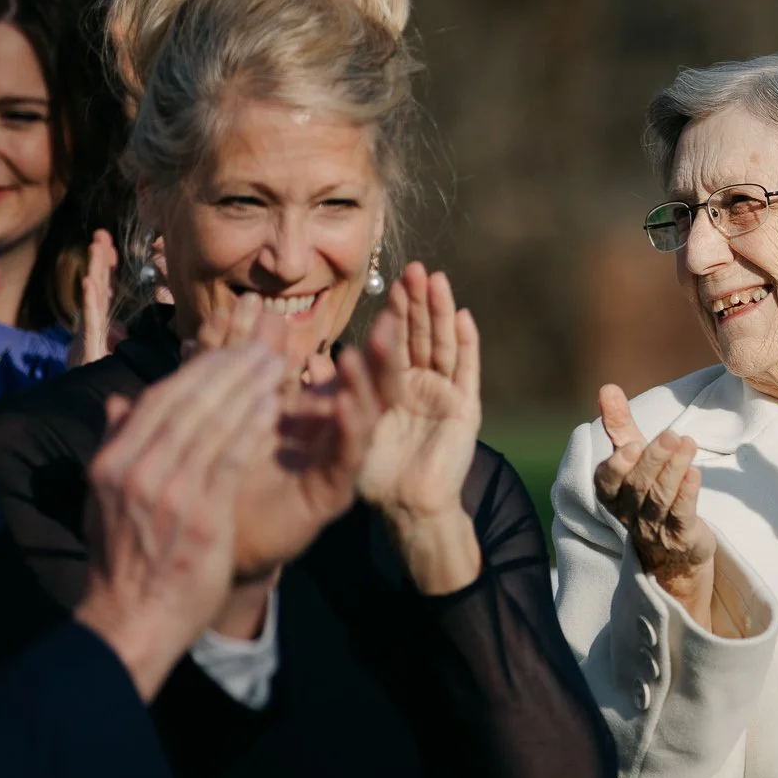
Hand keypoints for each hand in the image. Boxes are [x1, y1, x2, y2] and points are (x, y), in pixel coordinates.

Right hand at [73, 229, 117, 365]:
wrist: (80, 393)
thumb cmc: (93, 370)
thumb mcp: (108, 349)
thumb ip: (114, 336)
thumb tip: (119, 327)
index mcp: (102, 318)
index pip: (106, 286)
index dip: (107, 265)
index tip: (109, 244)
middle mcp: (94, 319)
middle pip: (99, 283)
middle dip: (100, 258)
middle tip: (101, 233)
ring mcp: (90, 328)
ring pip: (94, 295)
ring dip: (95, 270)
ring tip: (96, 248)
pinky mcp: (88, 341)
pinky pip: (90, 318)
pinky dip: (89, 300)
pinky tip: (88, 283)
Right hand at [74, 344, 282, 700]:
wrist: (133, 619)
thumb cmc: (124, 560)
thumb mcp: (101, 499)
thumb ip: (114, 446)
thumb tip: (118, 402)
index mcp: (111, 462)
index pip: (158, 399)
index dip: (196, 371)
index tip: (226, 352)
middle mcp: (136, 470)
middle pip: (188, 403)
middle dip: (229, 370)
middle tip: (262, 349)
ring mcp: (168, 492)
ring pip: (213, 424)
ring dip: (247, 389)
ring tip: (276, 367)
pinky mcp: (201, 515)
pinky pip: (231, 457)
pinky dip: (252, 427)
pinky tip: (274, 407)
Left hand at [199, 293, 384, 581]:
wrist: (213, 532)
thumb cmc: (224, 467)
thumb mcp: (235, 400)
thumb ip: (244, 358)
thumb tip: (255, 307)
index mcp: (318, 410)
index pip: (352, 369)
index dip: (369, 338)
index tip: (385, 305)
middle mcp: (335, 435)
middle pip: (370, 389)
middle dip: (383, 355)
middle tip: (393, 320)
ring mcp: (337, 464)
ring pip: (365, 419)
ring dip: (365, 386)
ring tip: (359, 354)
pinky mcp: (333, 494)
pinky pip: (346, 458)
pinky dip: (348, 428)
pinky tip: (342, 402)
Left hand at [356, 263, 483, 591]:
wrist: (408, 508)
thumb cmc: (376, 473)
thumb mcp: (348, 426)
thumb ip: (331, 392)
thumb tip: (311, 358)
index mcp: (394, 387)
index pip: (393, 342)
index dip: (394, 314)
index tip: (391, 283)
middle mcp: (421, 386)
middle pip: (421, 336)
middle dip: (419, 303)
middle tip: (415, 269)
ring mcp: (445, 395)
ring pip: (443, 344)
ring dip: (441, 312)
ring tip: (437, 281)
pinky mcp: (465, 409)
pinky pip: (466, 371)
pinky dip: (466, 344)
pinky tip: (462, 317)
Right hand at [594, 384, 717, 626]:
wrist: (674, 549)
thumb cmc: (649, 493)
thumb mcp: (634, 457)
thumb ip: (619, 425)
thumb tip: (606, 388)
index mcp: (613, 495)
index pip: (606, 482)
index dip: (617, 465)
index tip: (631, 445)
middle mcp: (629, 514)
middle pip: (638, 486)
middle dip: (654, 459)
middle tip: (671, 435)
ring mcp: (654, 529)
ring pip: (660, 499)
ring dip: (673, 470)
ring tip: (688, 443)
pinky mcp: (681, 538)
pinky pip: (682, 516)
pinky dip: (687, 495)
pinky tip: (695, 474)